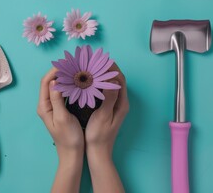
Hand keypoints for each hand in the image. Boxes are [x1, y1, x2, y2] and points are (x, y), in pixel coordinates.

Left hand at [37, 67, 83, 192]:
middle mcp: (46, 104)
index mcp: (44, 106)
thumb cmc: (68, 137)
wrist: (72, 153)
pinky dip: (68, 86)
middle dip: (60, 72)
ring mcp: (52, 107)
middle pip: (50, 82)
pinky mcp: (60, 109)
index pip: (46, 82)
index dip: (55, 71)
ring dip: (64, 78)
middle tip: (73, 65)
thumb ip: (57, 100)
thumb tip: (55, 81)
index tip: (67, 64)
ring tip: (76, 71)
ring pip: (56, 87)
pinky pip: (62, 93)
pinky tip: (77, 82)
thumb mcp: (63, 118)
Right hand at [85, 63, 128, 192]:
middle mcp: (120, 102)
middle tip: (95, 61)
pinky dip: (100, 84)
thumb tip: (112, 80)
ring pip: (111, 85)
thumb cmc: (99, 135)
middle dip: (108, 69)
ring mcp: (115, 105)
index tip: (101, 60)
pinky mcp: (108, 108)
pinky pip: (106, 91)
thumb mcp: (103, 116)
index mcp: (121, 103)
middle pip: (117, 80)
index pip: (120, 79)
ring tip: (92, 68)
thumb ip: (109, 98)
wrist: (98, 152)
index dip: (112, 68)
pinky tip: (90, 82)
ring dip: (103, 76)